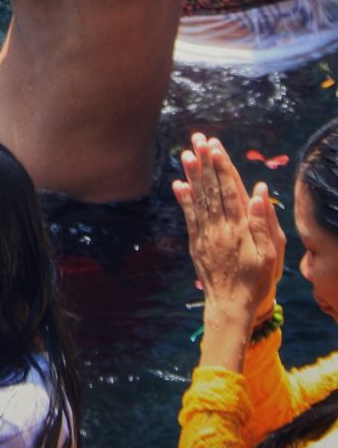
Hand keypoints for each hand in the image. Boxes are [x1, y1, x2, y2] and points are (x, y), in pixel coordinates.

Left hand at [173, 134, 284, 327]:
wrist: (229, 307)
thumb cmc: (255, 283)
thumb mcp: (268, 257)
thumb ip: (262, 224)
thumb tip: (260, 191)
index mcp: (239, 229)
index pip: (229, 192)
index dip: (222, 169)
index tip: (216, 148)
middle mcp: (220, 228)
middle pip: (212, 190)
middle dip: (205, 163)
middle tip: (198, 140)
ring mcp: (205, 235)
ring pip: (198, 199)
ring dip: (192, 175)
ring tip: (186, 153)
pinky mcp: (196, 243)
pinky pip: (189, 217)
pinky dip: (183, 199)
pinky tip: (178, 184)